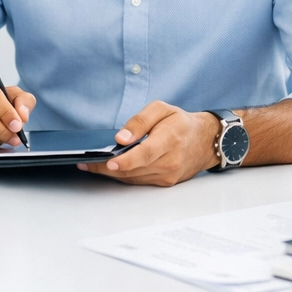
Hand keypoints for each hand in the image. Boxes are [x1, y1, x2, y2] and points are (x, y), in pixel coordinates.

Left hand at [80, 101, 218, 186]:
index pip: (144, 154)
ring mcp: (167, 175)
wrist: (205, 141)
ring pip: (134, 178)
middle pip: (134, 170)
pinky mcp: (165, 182)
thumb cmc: (181, 123)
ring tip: (91, 165)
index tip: (108, 162)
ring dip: (111, 173)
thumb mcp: (162, 109)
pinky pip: (139, 181)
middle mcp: (169, 161)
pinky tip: (110, 169)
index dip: (125, 160)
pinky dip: (123, 176)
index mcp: (169, 140)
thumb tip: (122, 137)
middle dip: (107, 168)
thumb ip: (140, 121)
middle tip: (86, 163)